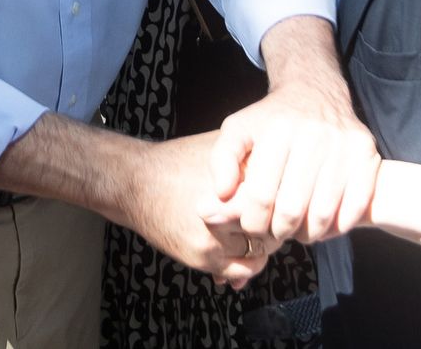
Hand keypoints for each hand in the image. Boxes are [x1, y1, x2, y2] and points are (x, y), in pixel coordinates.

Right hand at [112, 133, 276, 287]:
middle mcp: (230, 205)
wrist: (135, 181)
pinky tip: (240, 252)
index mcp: (239, 175)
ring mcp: (217, 233)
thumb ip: (251, 162)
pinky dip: (246, 266)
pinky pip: (241, 270)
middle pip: (275, 226)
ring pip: (261, 251)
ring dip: (261, 247)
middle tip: (270, 222)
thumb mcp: (220, 150)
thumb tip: (285, 175)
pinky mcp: (203, 254)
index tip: (282, 203)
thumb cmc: (177, 163)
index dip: (285, 203)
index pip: (282, 198)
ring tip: (253, 236)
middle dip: (275, 227)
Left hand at [206, 66, 380, 245]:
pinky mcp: (367, 154)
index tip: (252, 226)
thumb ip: (222, 160)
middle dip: (279, 231)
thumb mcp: (238, 129)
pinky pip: (354, 208)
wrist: (316, 92)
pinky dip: (338, 226)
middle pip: (291, 210)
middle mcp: (313, 135)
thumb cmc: (272, 120)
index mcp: (277, 131)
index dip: (252, 222)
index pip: (260, 196)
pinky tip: (324, 222)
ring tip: (298, 229)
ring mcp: (344, 145)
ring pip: (323, 214)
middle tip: (275, 231)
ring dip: (308, 233)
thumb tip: (223, 194)